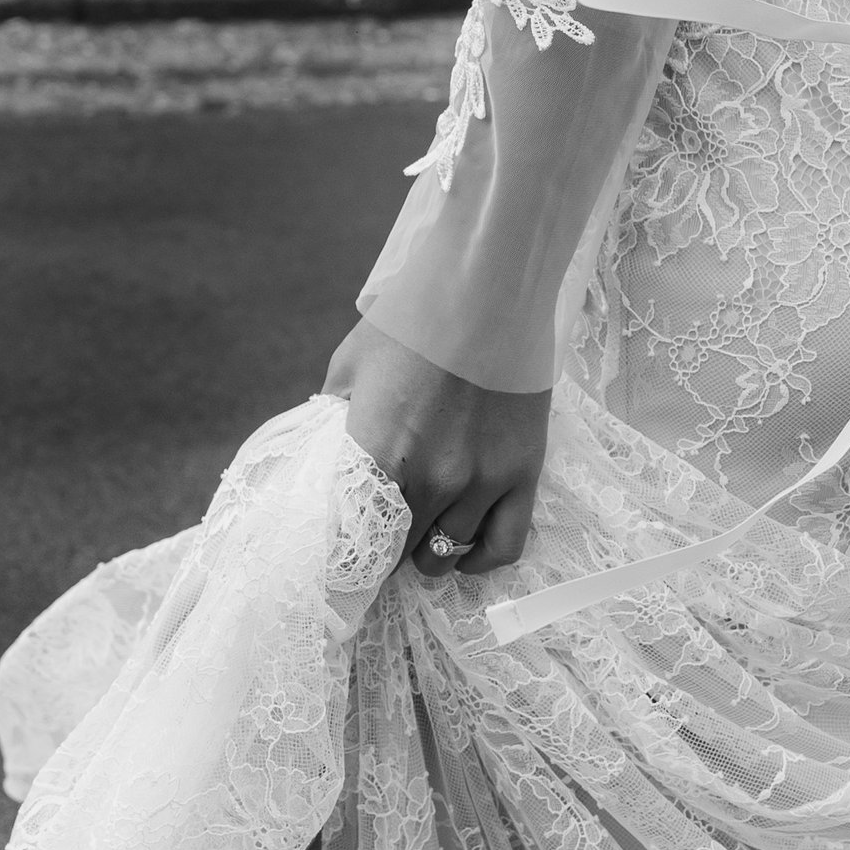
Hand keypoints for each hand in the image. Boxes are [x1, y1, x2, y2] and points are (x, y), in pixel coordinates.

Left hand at [323, 321, 550, 580]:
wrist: (487, 288)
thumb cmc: (413, 319)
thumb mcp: (351, 364)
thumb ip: (334, 415)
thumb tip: (326, 448)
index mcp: (378, 453)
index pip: (350, 538)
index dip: (340, 559)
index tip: (337, 561)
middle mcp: (430, 479)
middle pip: (395, 553)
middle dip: (381, 554)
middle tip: (376, 544)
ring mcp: (481, 482)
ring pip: (444, 554)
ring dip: (425, 555)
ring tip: (417, 541)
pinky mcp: (522, 475)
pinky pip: (503, 547)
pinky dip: (478, 560)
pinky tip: (463, 551)